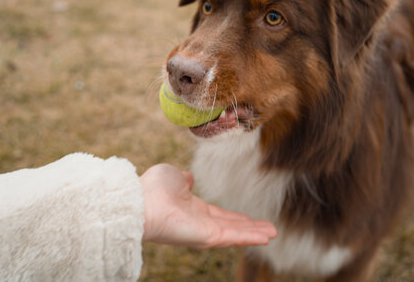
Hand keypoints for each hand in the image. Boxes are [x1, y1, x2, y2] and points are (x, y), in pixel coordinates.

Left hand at [140, 163, 276, 248]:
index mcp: (192, 209)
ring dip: (254, 234)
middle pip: (231, 226)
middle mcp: (200, 222)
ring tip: (272, 233)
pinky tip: (265, 236)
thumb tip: (188, 179)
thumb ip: (184, 180)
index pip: (220, 215)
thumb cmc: (152, 187)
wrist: (140, 200)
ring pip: (235, 233)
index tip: (250, 218)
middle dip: (250, 228)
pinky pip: (233, 237)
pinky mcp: (206, 236)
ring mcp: (204, 231)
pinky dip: (250, 237)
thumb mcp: (173, 177)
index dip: (237, 217)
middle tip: (270, 229)